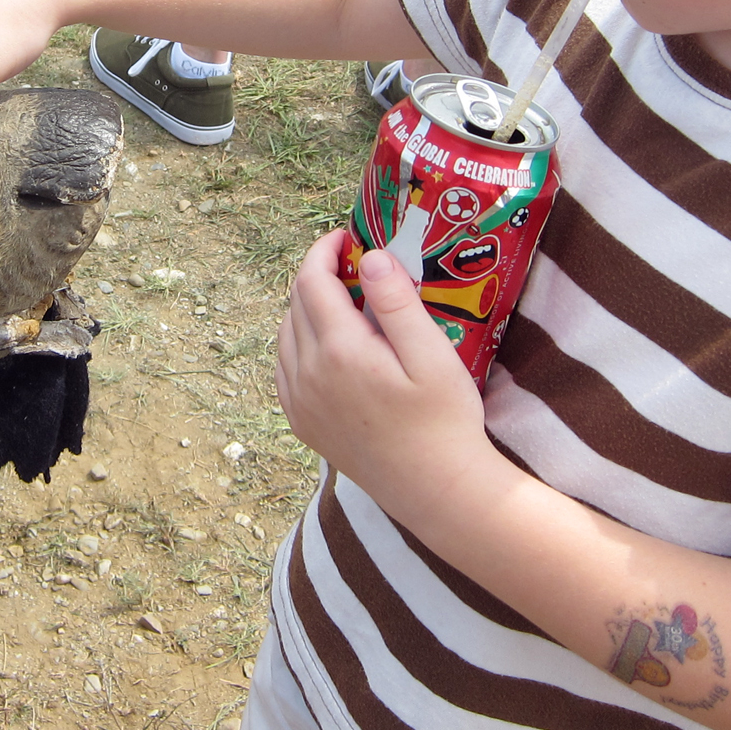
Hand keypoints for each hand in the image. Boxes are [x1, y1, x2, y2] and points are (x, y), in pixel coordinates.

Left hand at [275, 232, 490, 516]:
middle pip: (296, 304)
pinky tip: (329, 343)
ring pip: (285, 334)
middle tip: (352, 265)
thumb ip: (398, 303)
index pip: (312, 281)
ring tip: (344, 300)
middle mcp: (308, 375)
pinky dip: (298, 343)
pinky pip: (285, 368)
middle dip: (318, 275)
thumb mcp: (433, 356)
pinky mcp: (302, 423)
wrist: (437, 491)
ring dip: (307, 308)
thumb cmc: (445, 421)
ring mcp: (299, 402)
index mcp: (340, 352)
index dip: (325, 251)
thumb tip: (372, 258)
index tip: (347, 238)